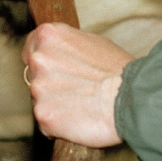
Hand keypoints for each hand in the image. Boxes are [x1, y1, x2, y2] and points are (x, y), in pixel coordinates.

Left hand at [22, 22, 133, 147]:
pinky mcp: (42, 115)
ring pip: (40, 99)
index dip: (43, 60)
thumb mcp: (93, 42)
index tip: (54, 69)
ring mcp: (38, 88)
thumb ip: (67, 45)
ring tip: (81, 104)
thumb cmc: (118, 70)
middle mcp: (38, 59)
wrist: (131, 98)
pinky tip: (78, 118)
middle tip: (75, 89)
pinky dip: (58, 124)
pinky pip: (45, 122)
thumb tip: (61, 51)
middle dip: (49, 83)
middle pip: (33, 74)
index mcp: (48, 36)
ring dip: (55, 104)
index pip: (30, 47)